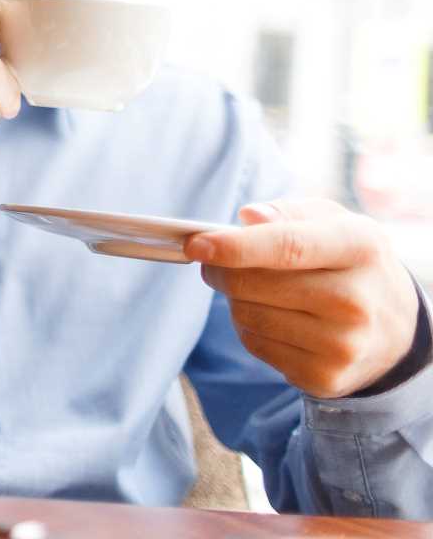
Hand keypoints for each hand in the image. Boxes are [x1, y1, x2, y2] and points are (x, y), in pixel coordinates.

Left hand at [186, 198, 423, 398]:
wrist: (394, 329)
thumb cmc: (349, 263)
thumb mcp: (331, 222)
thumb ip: (287, 212)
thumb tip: (248, 217)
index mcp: (360, 247)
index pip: (288, 246)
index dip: (234, 246)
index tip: (196, 244)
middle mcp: (356, 300)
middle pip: (253, 284)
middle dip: (220, 270)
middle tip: (215, 262)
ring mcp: (343, 345)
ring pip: (246, 315)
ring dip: (235, 299)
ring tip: (261, 291)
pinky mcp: (325, 377)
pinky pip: (254, 345)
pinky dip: (250, 328)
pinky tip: (277, 320)